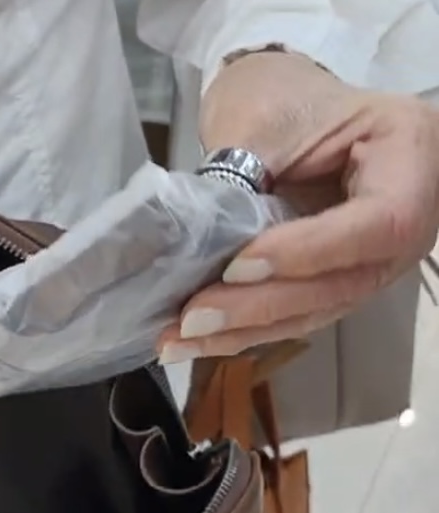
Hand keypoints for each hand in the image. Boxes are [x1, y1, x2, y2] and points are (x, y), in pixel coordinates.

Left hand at [158, 51, 438, 362]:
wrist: (288, 107)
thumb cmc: (288, 97)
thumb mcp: (270, 115)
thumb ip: (246, 174)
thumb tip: (193, 241)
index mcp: (408, 157)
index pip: (377, 223)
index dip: (308, 252)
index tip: (237, 264)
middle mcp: (407, 219)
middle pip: (343, 283)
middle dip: (261, 305)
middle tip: (192, 317)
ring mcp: (372, 259)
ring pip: (314, 311)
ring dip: (241, 331)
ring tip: (177, 339)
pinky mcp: (333, 283)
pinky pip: (292, 316)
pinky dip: (239, 331)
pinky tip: (188, 340)